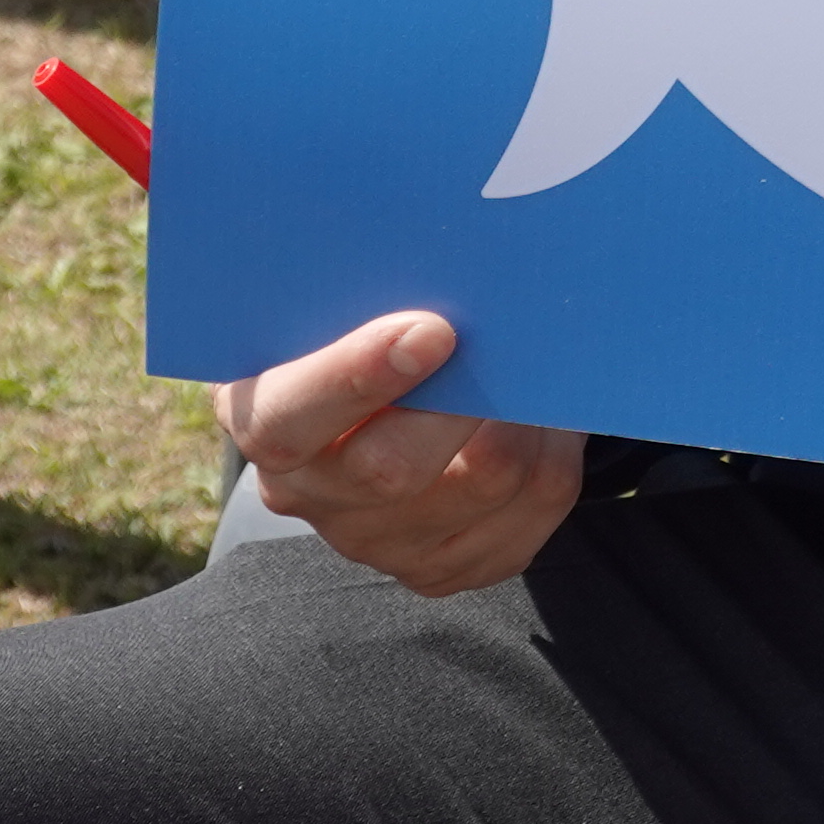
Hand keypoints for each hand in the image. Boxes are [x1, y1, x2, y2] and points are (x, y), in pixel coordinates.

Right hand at [215, 311, 583, 594]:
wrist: (392, 402)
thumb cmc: (371, 330)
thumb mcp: (348, 306)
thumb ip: (377, 292)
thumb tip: (454, 258)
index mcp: (268, 418)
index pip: (287, 419)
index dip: (356, 377)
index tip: (430, 332)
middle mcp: (311, 494)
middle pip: (391, 467)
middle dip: (465, 403)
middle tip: (515, 346)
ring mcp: (380, 543)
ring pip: (486, 481)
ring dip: (528, 415)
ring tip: (537, 367)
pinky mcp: (448, 565)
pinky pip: (533, 505)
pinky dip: (555, 448)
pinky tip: (545, 417)